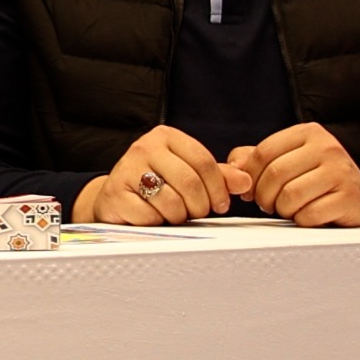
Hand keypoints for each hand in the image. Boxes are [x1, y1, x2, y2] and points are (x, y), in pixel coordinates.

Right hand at [77, 125, 254, 225]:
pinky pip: (150, 215)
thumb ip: (219, 176)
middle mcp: (144, 147)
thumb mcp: (188, 173)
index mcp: (166, 136)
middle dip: (200, 205)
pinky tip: (153, 216)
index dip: (218, 188)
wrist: (115, 197)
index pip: (204, 161)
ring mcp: (126, 169)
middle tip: (197, 213)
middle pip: (189, 182)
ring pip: (171, 201)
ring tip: (174, 214)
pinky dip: (157, 222)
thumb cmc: (156, 184)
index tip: (221, 204)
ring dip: (179, 216)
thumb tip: (245, 182)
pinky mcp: (115, 193)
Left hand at [225, 123, 359, 227]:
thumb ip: (255, 159)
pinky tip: (308, 216)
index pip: (263, 153)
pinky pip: (309, 214)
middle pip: (275, 175)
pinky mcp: (350, 197)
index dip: (250, 177)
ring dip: (283, 210)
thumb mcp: (287, 161)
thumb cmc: (315, 180)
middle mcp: (328, 147)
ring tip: (290, 209)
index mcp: (308, 133)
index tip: (251, 191)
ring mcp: (341, 171)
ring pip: (290, 196)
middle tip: (269, 205)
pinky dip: (302, 220)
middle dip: (264, 197)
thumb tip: (232, 167)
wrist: (359, 199)